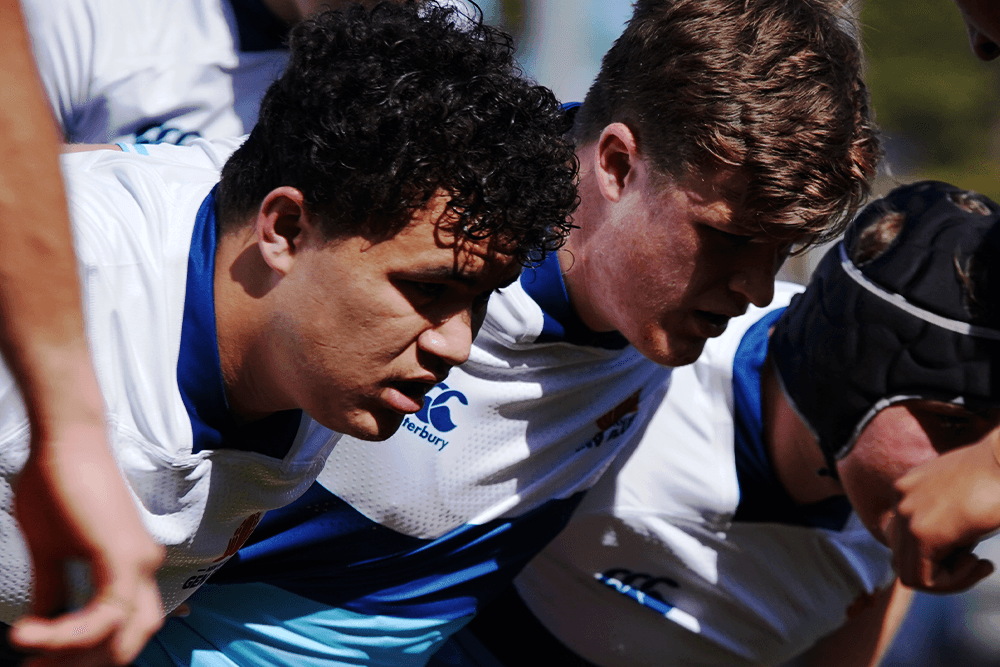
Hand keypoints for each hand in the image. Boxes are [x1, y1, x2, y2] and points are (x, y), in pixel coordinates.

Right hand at [8, 421, 163, 665]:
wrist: (64, 441)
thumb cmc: (55, 486)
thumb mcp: (50, 551)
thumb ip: (55, 589)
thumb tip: (46, 622)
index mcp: (133, 566)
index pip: (125, 628)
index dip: (91, 656)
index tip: (43, 665)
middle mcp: (145, 567)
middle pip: (129, 641)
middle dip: (87, 666)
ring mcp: (139, 562)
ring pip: (118, 637)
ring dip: (71, 657)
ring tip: (27, 656)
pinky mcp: (123, 556)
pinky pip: (103, 617)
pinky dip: (67, 635)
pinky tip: (27, 636)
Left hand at [887, 429, 999, 591]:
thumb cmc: (998, 478)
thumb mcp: (963, 495)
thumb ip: (945, 515)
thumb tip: (945, 551)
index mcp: (909, 487)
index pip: (903, 537)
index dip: (934, 555)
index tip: (968, 551)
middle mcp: (901, 498)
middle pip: (903, 556)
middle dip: (940, 569)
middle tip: (975, 561)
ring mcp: (908, 514)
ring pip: (910, 573)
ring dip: (949, 579)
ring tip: (979, 563)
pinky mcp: (923, 531)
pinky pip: (924, 579)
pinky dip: (954, 582)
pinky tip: (982, 564)